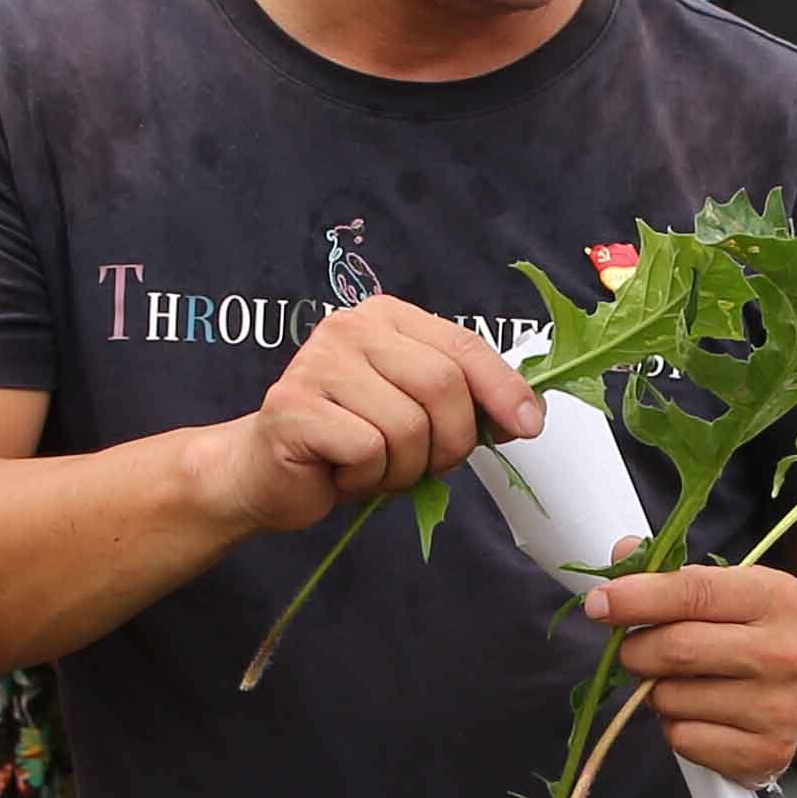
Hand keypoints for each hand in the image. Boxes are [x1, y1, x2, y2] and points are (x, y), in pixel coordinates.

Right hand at [195, 298, 539, 535]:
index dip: (502, 388)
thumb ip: (463, 402)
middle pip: (442, 386)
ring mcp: (318, 363)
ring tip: (374, 467)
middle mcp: (351, 328)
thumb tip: (527, 414)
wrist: (266, 474)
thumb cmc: (347, 443)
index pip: (462, 345)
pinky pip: (367, 451)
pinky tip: (341, 473)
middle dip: (450, 442)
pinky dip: (366, 479)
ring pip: (407, 426)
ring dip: (404, 468)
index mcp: (387, 318)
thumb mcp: (417, 414)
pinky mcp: (294, 406)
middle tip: (427, 465)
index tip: (529, 425)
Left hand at [587, 544, 796, 789]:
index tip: (600, 603)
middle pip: (676, 649)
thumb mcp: (731, 588)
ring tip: (681, 681)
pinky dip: (675, 725)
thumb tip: (620, 556)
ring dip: (656, 690)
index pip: (693, 592)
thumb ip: (673, 573)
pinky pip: (682, 739)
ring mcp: (779, 709)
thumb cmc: (757, 630)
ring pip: (671, 699)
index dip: (637, 598)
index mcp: (778, 598)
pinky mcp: (765, 754)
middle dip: (636, 649)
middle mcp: (787, 654)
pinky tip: (699, 711)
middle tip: (634, 648)